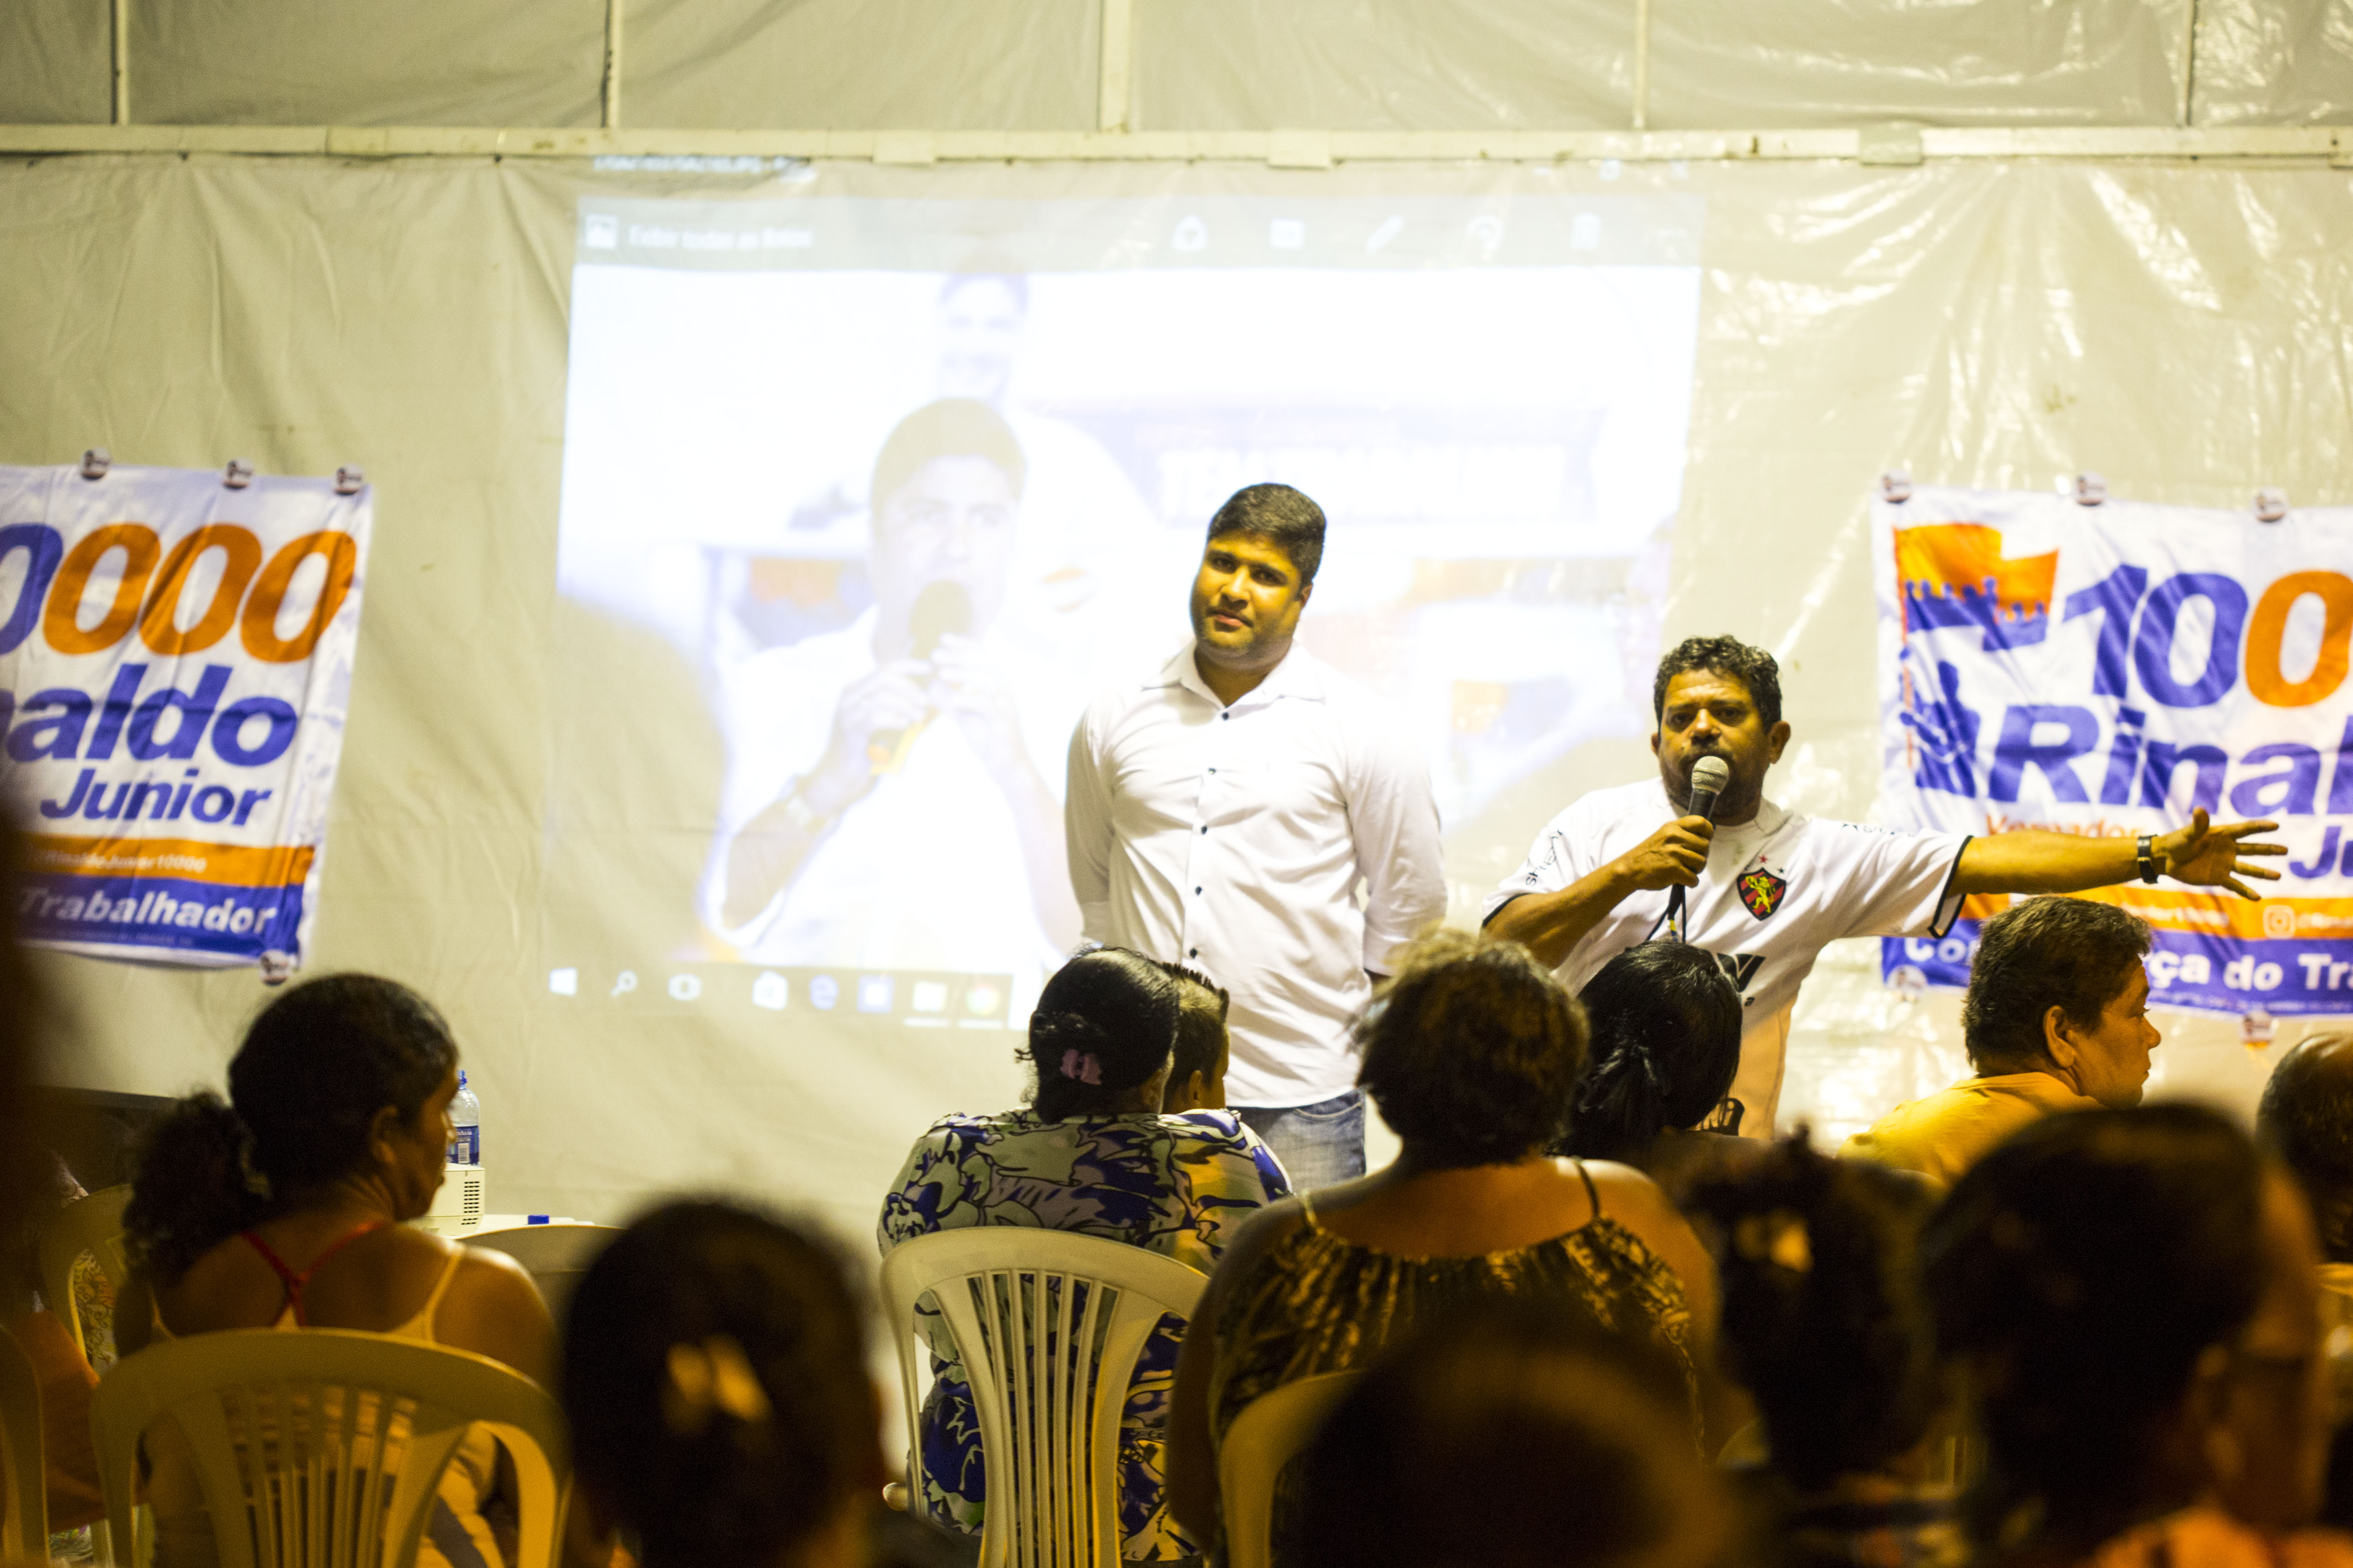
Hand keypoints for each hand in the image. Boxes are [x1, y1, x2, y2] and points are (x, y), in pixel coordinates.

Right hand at [806, 660, 931, 810]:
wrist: (840, 775)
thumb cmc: (866, 749)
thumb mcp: (883, 722)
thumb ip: (898, 706)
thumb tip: (927, 696)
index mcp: (858, 689)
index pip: (885, 667)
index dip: (909, 664)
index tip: (930, 668)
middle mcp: (850, 696)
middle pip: (883, 675)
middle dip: (910, 686)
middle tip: (926, 701)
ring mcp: (848, 712)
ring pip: (880, 695)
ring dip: (905, 704)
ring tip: (919, 717)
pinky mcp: (850, 731)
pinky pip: (874, 716)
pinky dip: (894, 718)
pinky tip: (904, 725)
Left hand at [930, 635, 1029, 778]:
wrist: (1007, 767)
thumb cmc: (988, 739)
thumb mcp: (964, 715)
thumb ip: (949, 699)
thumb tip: (931, 683)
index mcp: (996, 685)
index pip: (982, 656)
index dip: (963, 645)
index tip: (943, 639)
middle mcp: (1004, 691)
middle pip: (983, 663)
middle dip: (959, 656)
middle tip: (935, 654)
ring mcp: (1005, 706)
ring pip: (986, 680)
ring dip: (963, 673)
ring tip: (941, 671)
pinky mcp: (1003, 723)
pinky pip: (987, 706)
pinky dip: (969, 699)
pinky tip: (953, 698)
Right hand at [1613, 817, 1714, 891]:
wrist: (1630, 869)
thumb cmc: (1649, 854)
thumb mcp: (1663, 835)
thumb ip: (1682, 833)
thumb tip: (1706, 838)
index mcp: (1672, 827)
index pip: (1702, 823)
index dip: (1708, 833)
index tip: (1703, 841)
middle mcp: (1674, 837)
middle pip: (1705, 846)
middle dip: (1701, 856)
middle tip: (1689, 861)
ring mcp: (1674, 853)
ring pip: (1702, 862)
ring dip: (1695, 870)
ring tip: (1683, 870)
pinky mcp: (1673, 869)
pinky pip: (1694, 878)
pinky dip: (1690, 882)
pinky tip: (1681, 880)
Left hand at [2158, 809, 2285, 900]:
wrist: (2165, 859)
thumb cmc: (2176, 842)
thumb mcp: (2188, 834)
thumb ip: (2197, 824)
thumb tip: (2200, 809)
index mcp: (2223, 835)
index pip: (2245, 830)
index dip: (2260, 827)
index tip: (2276, 826)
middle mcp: (2228, 849)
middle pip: (2252, 849)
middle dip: (2269, 850)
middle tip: (2285, 850)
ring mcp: (2225, 864)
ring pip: (2248, 868)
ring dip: (2263, 873)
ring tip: (2279, 876)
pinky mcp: (2219, 877)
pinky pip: (2235, 885)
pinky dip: (2246, 891)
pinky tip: (2258, 898)